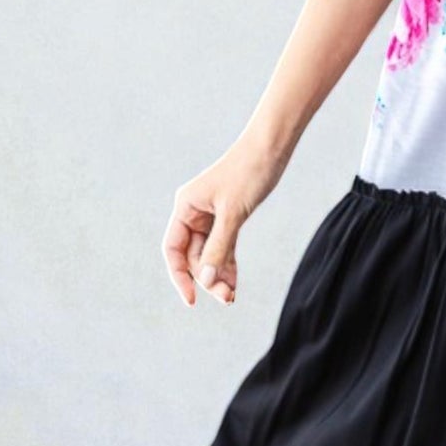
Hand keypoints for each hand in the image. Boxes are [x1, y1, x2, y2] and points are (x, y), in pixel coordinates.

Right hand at [163, 132, 285, 307]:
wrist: (271, 146)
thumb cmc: (249, 171)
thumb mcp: (233, 212)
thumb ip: (219, 247)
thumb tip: (206, 280)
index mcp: (185, 206)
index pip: (173, 249)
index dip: (180, 276)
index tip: (192, 300)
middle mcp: (193, 211)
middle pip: (193, 255)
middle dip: (207, 278)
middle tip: (227, 298)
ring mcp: (210, 214)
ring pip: (209, 253)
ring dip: (218, 274)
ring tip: (231, 296)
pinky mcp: (228, 215)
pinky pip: (223, 246)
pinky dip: (227, 262)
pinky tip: (234, 281)